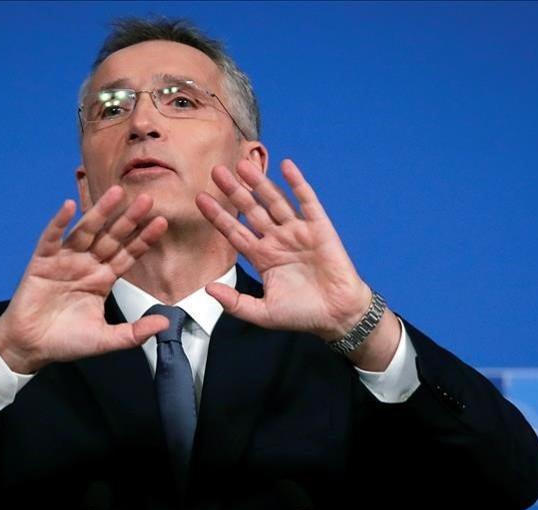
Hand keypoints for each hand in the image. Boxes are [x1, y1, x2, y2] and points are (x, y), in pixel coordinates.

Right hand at [0, 186, 168, 372]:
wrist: (31, 347)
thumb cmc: (66, 341)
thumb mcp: (105, 339)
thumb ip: (134, 333)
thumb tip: (164, 324)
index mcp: (102, 279)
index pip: (128, 254)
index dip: (143, 239)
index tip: (162, 222)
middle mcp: (86, 265)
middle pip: (111, 237)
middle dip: (129, 219)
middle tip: (148, 198)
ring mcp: (64, 261)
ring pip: (86, 231)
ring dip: (100, 212)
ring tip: (116, 192)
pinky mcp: (42, 262)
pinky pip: (51, 238)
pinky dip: (59, 222)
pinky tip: (68, 206)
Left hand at [194, 158, 370, 340]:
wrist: (337, 316)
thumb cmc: (302, 314)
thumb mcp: (262, 313)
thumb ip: (235, 303)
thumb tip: (208, 289)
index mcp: (262, 257)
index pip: (235, 232)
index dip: (218, 216)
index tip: (200, 199)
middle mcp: (277, 240)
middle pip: (251, 210)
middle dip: (234, 192)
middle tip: (216, 171)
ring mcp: (298, 231)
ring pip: (275, 202)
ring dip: (260, 183)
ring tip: (243, 164)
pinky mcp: (319, 228)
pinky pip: (307, 202)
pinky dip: (297, 183)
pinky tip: (286, 166)